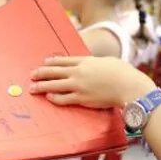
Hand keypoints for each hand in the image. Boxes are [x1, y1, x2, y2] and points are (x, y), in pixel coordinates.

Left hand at [29, 56, 154, 107]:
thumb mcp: (107, 61)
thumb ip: (96, 63)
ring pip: (54, 85)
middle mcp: (78, 72)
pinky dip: (54, 98)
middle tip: (32, 74)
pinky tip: (49, 97)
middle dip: (41, 73)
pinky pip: (63, 99)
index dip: (51, 62)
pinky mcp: (82, 99)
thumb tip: (92, 66)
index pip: (63, 61)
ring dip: (41, 86)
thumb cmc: (123, 73)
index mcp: (85, 61)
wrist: (128, 86)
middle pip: (54, 71)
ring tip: (33, 88)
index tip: (43, 63)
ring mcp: (78, 86)